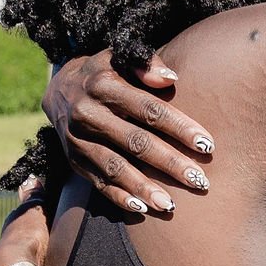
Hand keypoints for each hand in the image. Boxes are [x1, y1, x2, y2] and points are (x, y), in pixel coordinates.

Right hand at [45, 52, 211, 219]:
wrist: (59, 90)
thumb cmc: (104, 72)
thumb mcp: (119, 56)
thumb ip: (145, 63)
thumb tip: (171, 79)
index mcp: (104, 85)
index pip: (148, 109)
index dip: (178, 127)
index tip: (206, 144)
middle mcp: (88, 114)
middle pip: (136, 142)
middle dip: (169, 163)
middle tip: (199, 181)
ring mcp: (78, 140)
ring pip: (115, 167)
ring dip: (144, 187)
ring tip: (171, 205)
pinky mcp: (74, 160)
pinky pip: (98, 182)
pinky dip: (119, 197)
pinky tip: (142, 209)